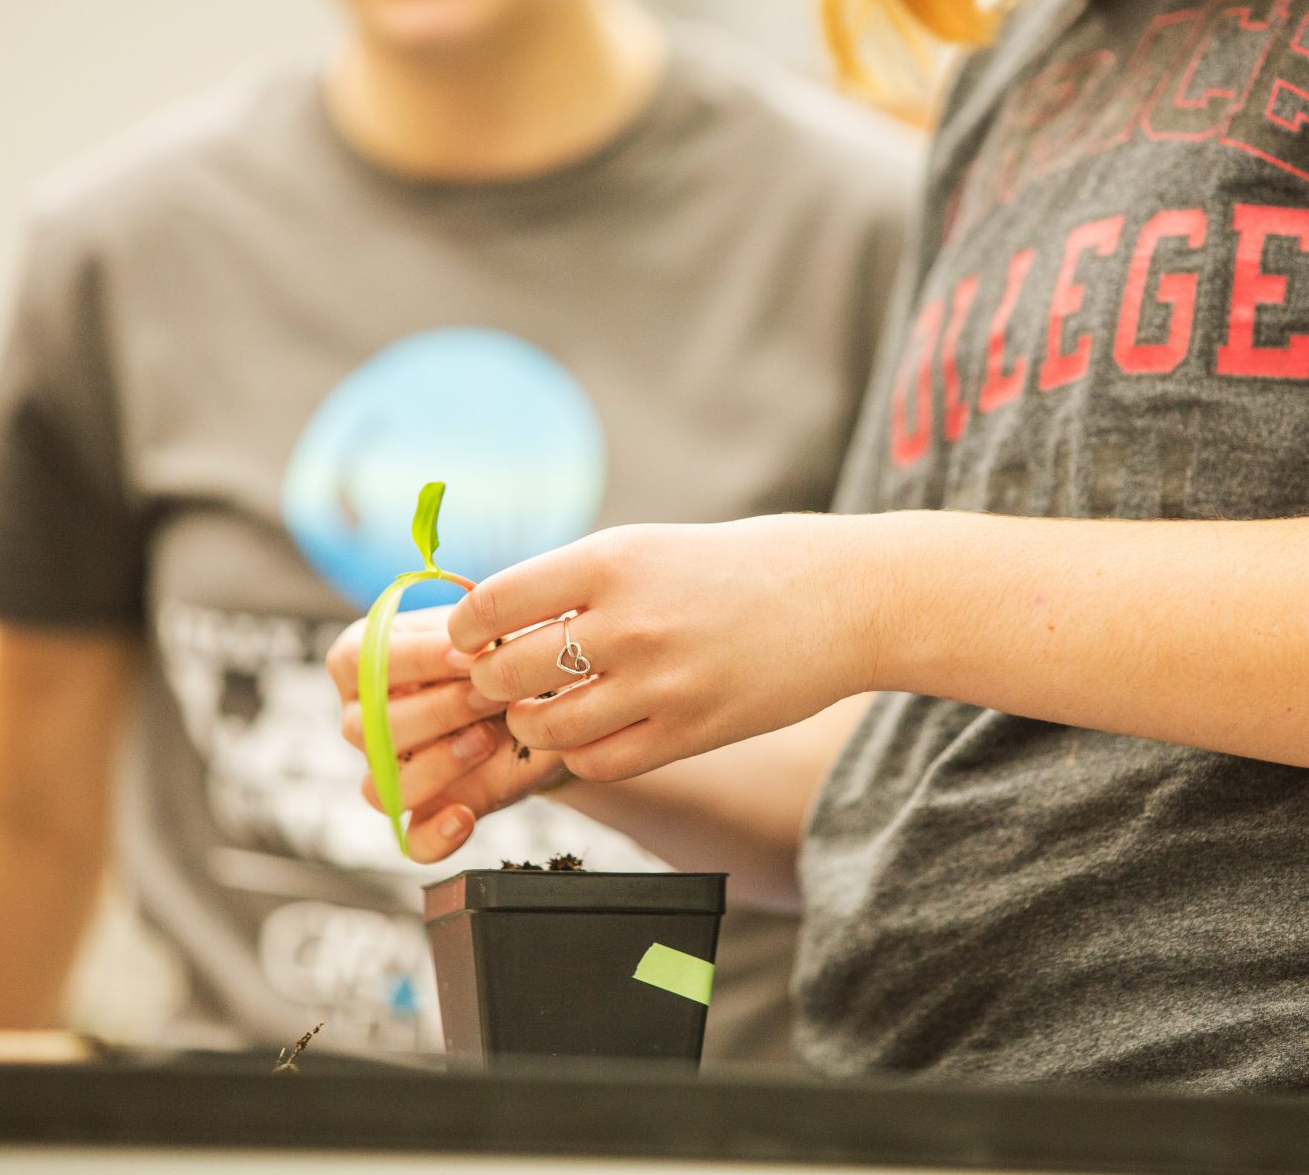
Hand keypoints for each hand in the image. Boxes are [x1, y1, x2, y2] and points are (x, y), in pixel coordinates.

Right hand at [327, 605, 565, 861]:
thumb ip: (473, 633)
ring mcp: (388, 771)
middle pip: (369, 729)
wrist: (542, 703)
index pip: (359, 662)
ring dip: (439, 764)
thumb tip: (479, 651)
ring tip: (488, 738)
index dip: (416, 660)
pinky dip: (436, 837)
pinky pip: (412, 841)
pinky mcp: (428, 813)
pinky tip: (465, 816)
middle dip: (439, 710)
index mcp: (361, 661)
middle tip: (492, 695)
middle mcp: (361, 720)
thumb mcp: (486, 628)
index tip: (470, 655)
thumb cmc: (499, 652)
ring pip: (383, 787)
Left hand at [445, 514, 881, 781]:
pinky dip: (581, 753)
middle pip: (508, 671)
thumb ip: (580, 582)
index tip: (471, 636)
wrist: (842, 598)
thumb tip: (496, 619)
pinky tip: (590, 732)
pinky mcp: (691, 731)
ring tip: (541, 710)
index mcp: (612, 559)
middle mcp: (630, 621)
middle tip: (501, 680)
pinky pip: (600, 762)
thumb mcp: (651, 547)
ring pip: (546, 727)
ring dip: (530, 724)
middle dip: (491, 682)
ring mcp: (661, 682)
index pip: (493, 603)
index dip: (466, 629)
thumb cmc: (739, 567)